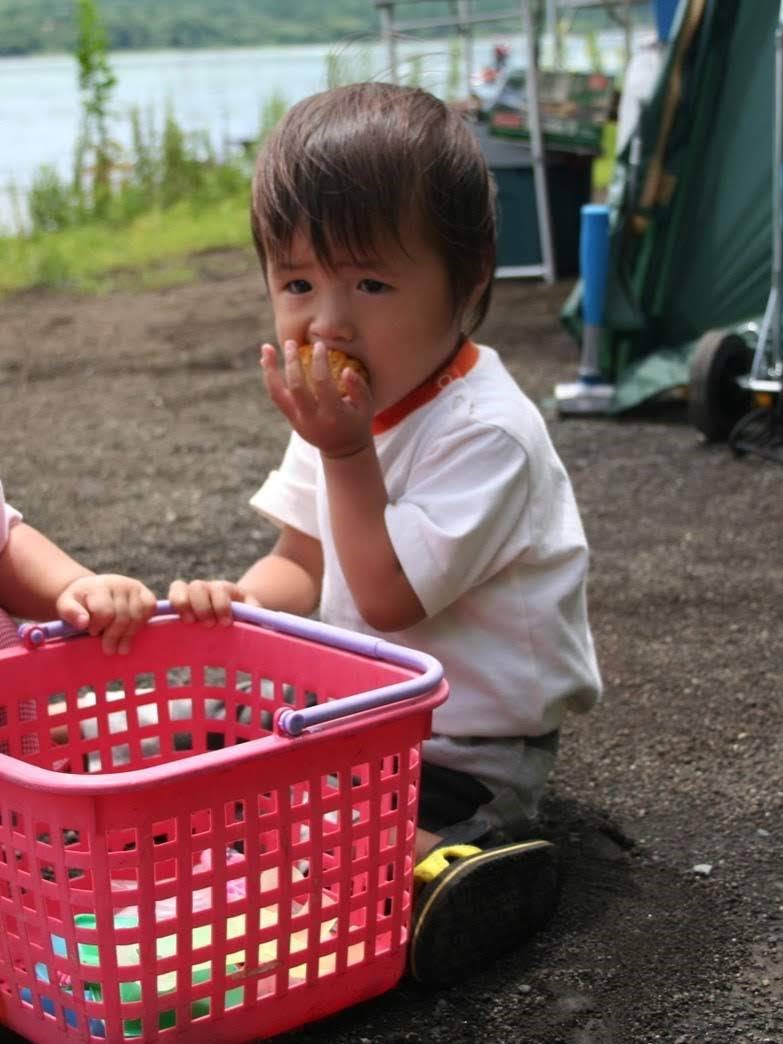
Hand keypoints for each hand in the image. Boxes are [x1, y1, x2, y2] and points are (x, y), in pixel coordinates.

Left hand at [55, 574, 156, 654]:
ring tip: (122, 647)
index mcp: (99, 586)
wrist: (91, 588)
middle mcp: (119, 583)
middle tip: (109, 650)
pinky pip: (150, 608)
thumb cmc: (79, 601)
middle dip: (115, 636)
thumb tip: (83, 623)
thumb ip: (70, 613)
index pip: (105, 612)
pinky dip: (143, 622)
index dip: (98, 627)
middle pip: (122, 617)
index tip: (91, 632)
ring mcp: (134, 586)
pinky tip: (132, 630)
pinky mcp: (144, 591)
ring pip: (137, 616)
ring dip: (129, 635)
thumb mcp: (66, 605)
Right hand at [167, 579, 259, 627]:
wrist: (234, 610)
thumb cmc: (245, 614)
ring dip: (183, 605)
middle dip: (202, 606)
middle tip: (209, 624)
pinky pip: (168, 599)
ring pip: (178, 587)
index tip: (226, 622)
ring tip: (189, 622)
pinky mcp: (179, 605)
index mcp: (225, 589)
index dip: (221, 605)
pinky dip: (169, 608)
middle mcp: (207, 588)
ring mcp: (191, 594)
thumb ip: (257, 614)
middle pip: (197, 586)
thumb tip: (261, 619)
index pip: (219, 589)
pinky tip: (173, 623)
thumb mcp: (254, 613)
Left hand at [261, 340, 372, 458]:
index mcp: (332, 414)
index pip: (322, 383)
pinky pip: (276, 396)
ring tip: (266, 348)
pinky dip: (270, 377)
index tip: (319, 345)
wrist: (342, 450)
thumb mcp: (366, 407)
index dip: (319, 362)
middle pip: (296, 386)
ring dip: (270, 369)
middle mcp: (311, 418)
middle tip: (291, 343)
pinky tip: (266, 361)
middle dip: (292, 362)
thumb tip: (346, 370)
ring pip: (277, 393)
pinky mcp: (290, 418)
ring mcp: (298, 419)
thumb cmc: (356, 422)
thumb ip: (359, 388)